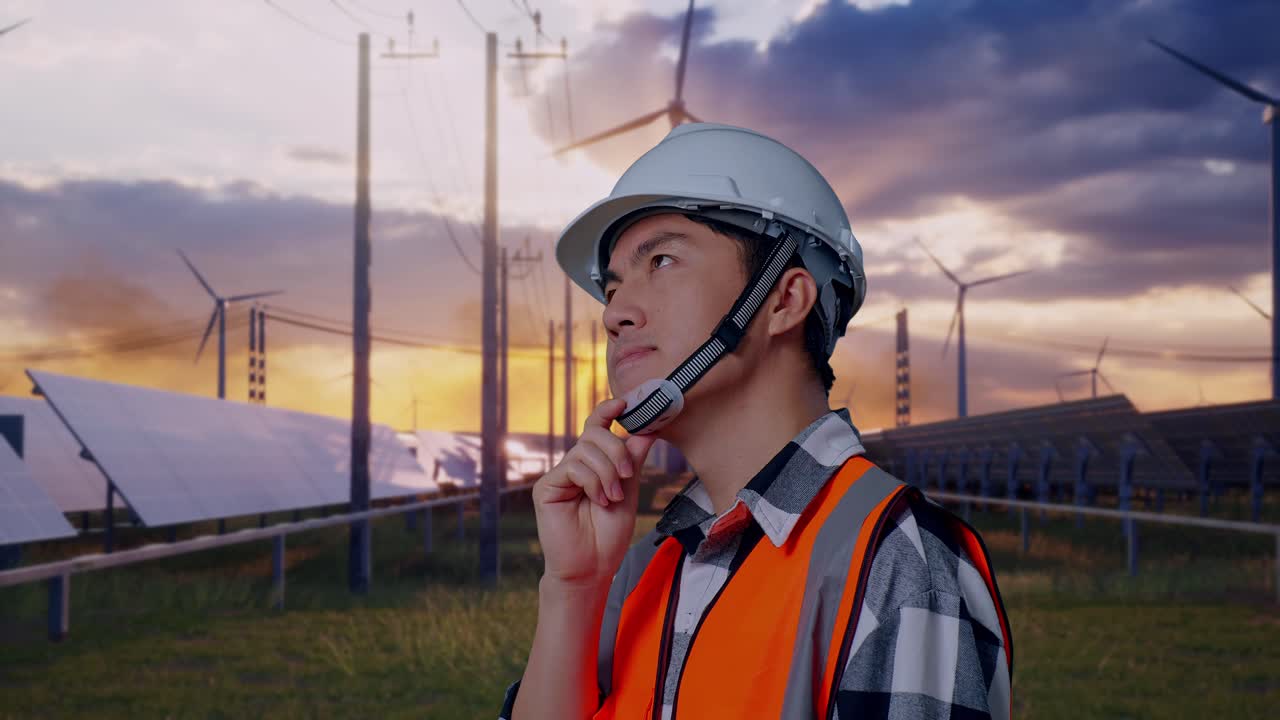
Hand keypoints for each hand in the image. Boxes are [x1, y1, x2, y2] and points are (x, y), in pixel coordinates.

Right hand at [531, 397, 657, 587]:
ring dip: (607, 472)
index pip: (596, 426)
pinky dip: (592, 482)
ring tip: (612, 498)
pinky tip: (597, 500)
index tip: (624, 403)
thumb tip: (650, 427)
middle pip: (594, 434)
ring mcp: (559, 475)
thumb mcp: (629, 488)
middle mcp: (574, 464)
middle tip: (625, 476)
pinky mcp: (547, 486)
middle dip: (616, 450)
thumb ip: (633, 458)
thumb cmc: (609, 533)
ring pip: (585, 450)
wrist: (592, 566)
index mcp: (593, 463)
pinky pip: (574, 467)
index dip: (607, 410)